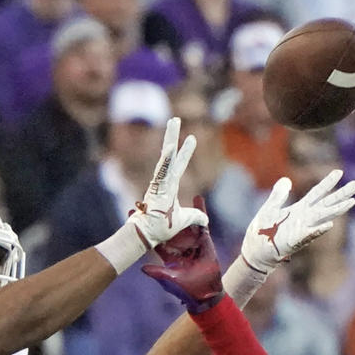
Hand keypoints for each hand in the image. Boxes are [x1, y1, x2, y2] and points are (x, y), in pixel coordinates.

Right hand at [130, 117, 207, 249]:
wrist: (148, 235)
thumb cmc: (161, 228)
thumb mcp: (184, 221)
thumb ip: (195, 217)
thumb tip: (206, 220)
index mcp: (169, 186)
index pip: (178, 165)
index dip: (185, 152)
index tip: (192, 138)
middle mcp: (164, 181)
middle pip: (169, 155)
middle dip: (172, 136)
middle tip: (175, 119)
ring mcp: (159, 183)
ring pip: (165, 158)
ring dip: (170, 139)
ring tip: (173, 122)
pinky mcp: (156, 188)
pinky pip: (162, 171)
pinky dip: (166, 159)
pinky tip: (171, 146)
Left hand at [141, 203, 223, 312]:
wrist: (205, 292)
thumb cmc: (186, 288)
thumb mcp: (170, 279)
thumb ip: (158, 272)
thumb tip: (142, 268)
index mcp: (168, 253)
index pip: (154, 237)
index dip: (146, 227)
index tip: (134, 214)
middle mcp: (178, 244)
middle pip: (168, 225)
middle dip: (160, 212)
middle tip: (152, 197)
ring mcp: (191, 241)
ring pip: (184, 221)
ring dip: (180, 208)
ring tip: (174, 193)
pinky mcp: (204, 239)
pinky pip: (202, 223)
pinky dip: (201, 211)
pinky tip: (198, 199)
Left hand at [240, 169, 354, 276]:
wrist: (255, 252)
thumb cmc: (262, 232)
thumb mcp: (270, 208)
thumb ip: (278, 195)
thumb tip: (286, 180)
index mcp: (299, 209)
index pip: (317, 193)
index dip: (327, 183)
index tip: (339, 172)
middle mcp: (304, 219)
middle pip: (326, 204)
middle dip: (341, 195)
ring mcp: (301, 230)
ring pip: (322, 218)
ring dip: (336, 210)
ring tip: (352, 202)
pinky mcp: (294, 242)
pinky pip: (308, 235)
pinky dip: (318, 230)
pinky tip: (329, 224)